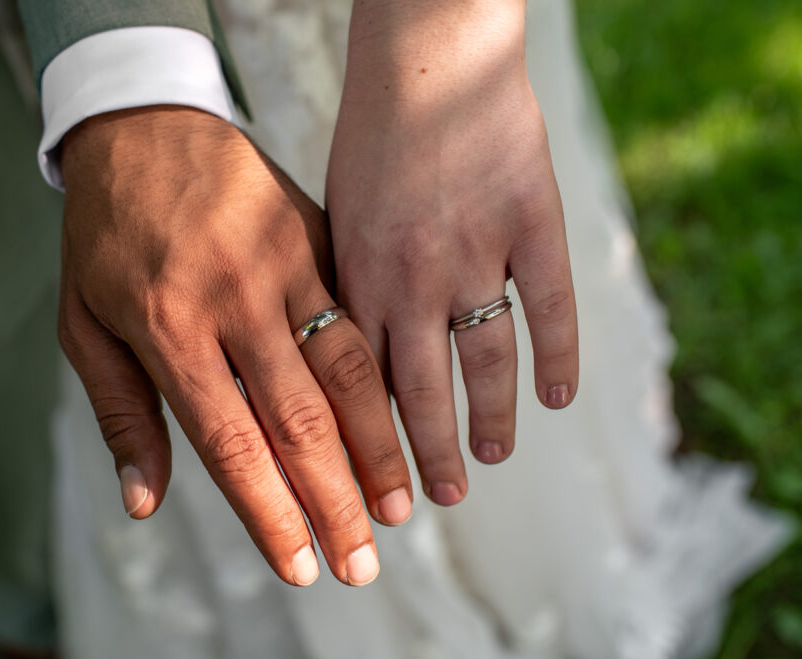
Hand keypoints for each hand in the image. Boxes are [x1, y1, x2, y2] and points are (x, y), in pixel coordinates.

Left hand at [58, 107, 412, 585]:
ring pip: (346, 369)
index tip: (302, 565)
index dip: (272, 514)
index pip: (232, 443)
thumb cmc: (105, 236)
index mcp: (168, 329)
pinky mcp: (316, 236)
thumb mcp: (85, 324)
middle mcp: (233, 300)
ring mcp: (283, 264)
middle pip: (300, 420)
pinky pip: (357, 314)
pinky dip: (381, 376)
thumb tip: (145, 502)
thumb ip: (121, 414)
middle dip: (338, 501)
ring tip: (402, 504)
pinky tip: (403, 420)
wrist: (144, 127)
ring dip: (378, 445)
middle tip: (364, 562)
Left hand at [327, 0, 577, 504]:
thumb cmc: (366, 135)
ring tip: (495, 456)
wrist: (424, 62)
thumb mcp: (329, 211)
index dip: (374, 440)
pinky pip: (550, 307)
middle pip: (425, 391)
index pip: (367, 384)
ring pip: (488, 362)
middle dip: (431, 455)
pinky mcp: (532, 225)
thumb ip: (343, 284)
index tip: (377, 482)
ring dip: (493, 418)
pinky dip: (559, 357)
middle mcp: (415, 281)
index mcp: (359, 279)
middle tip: (442, 497)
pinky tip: (560, 396)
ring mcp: (478, 255)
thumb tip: (341, 351)